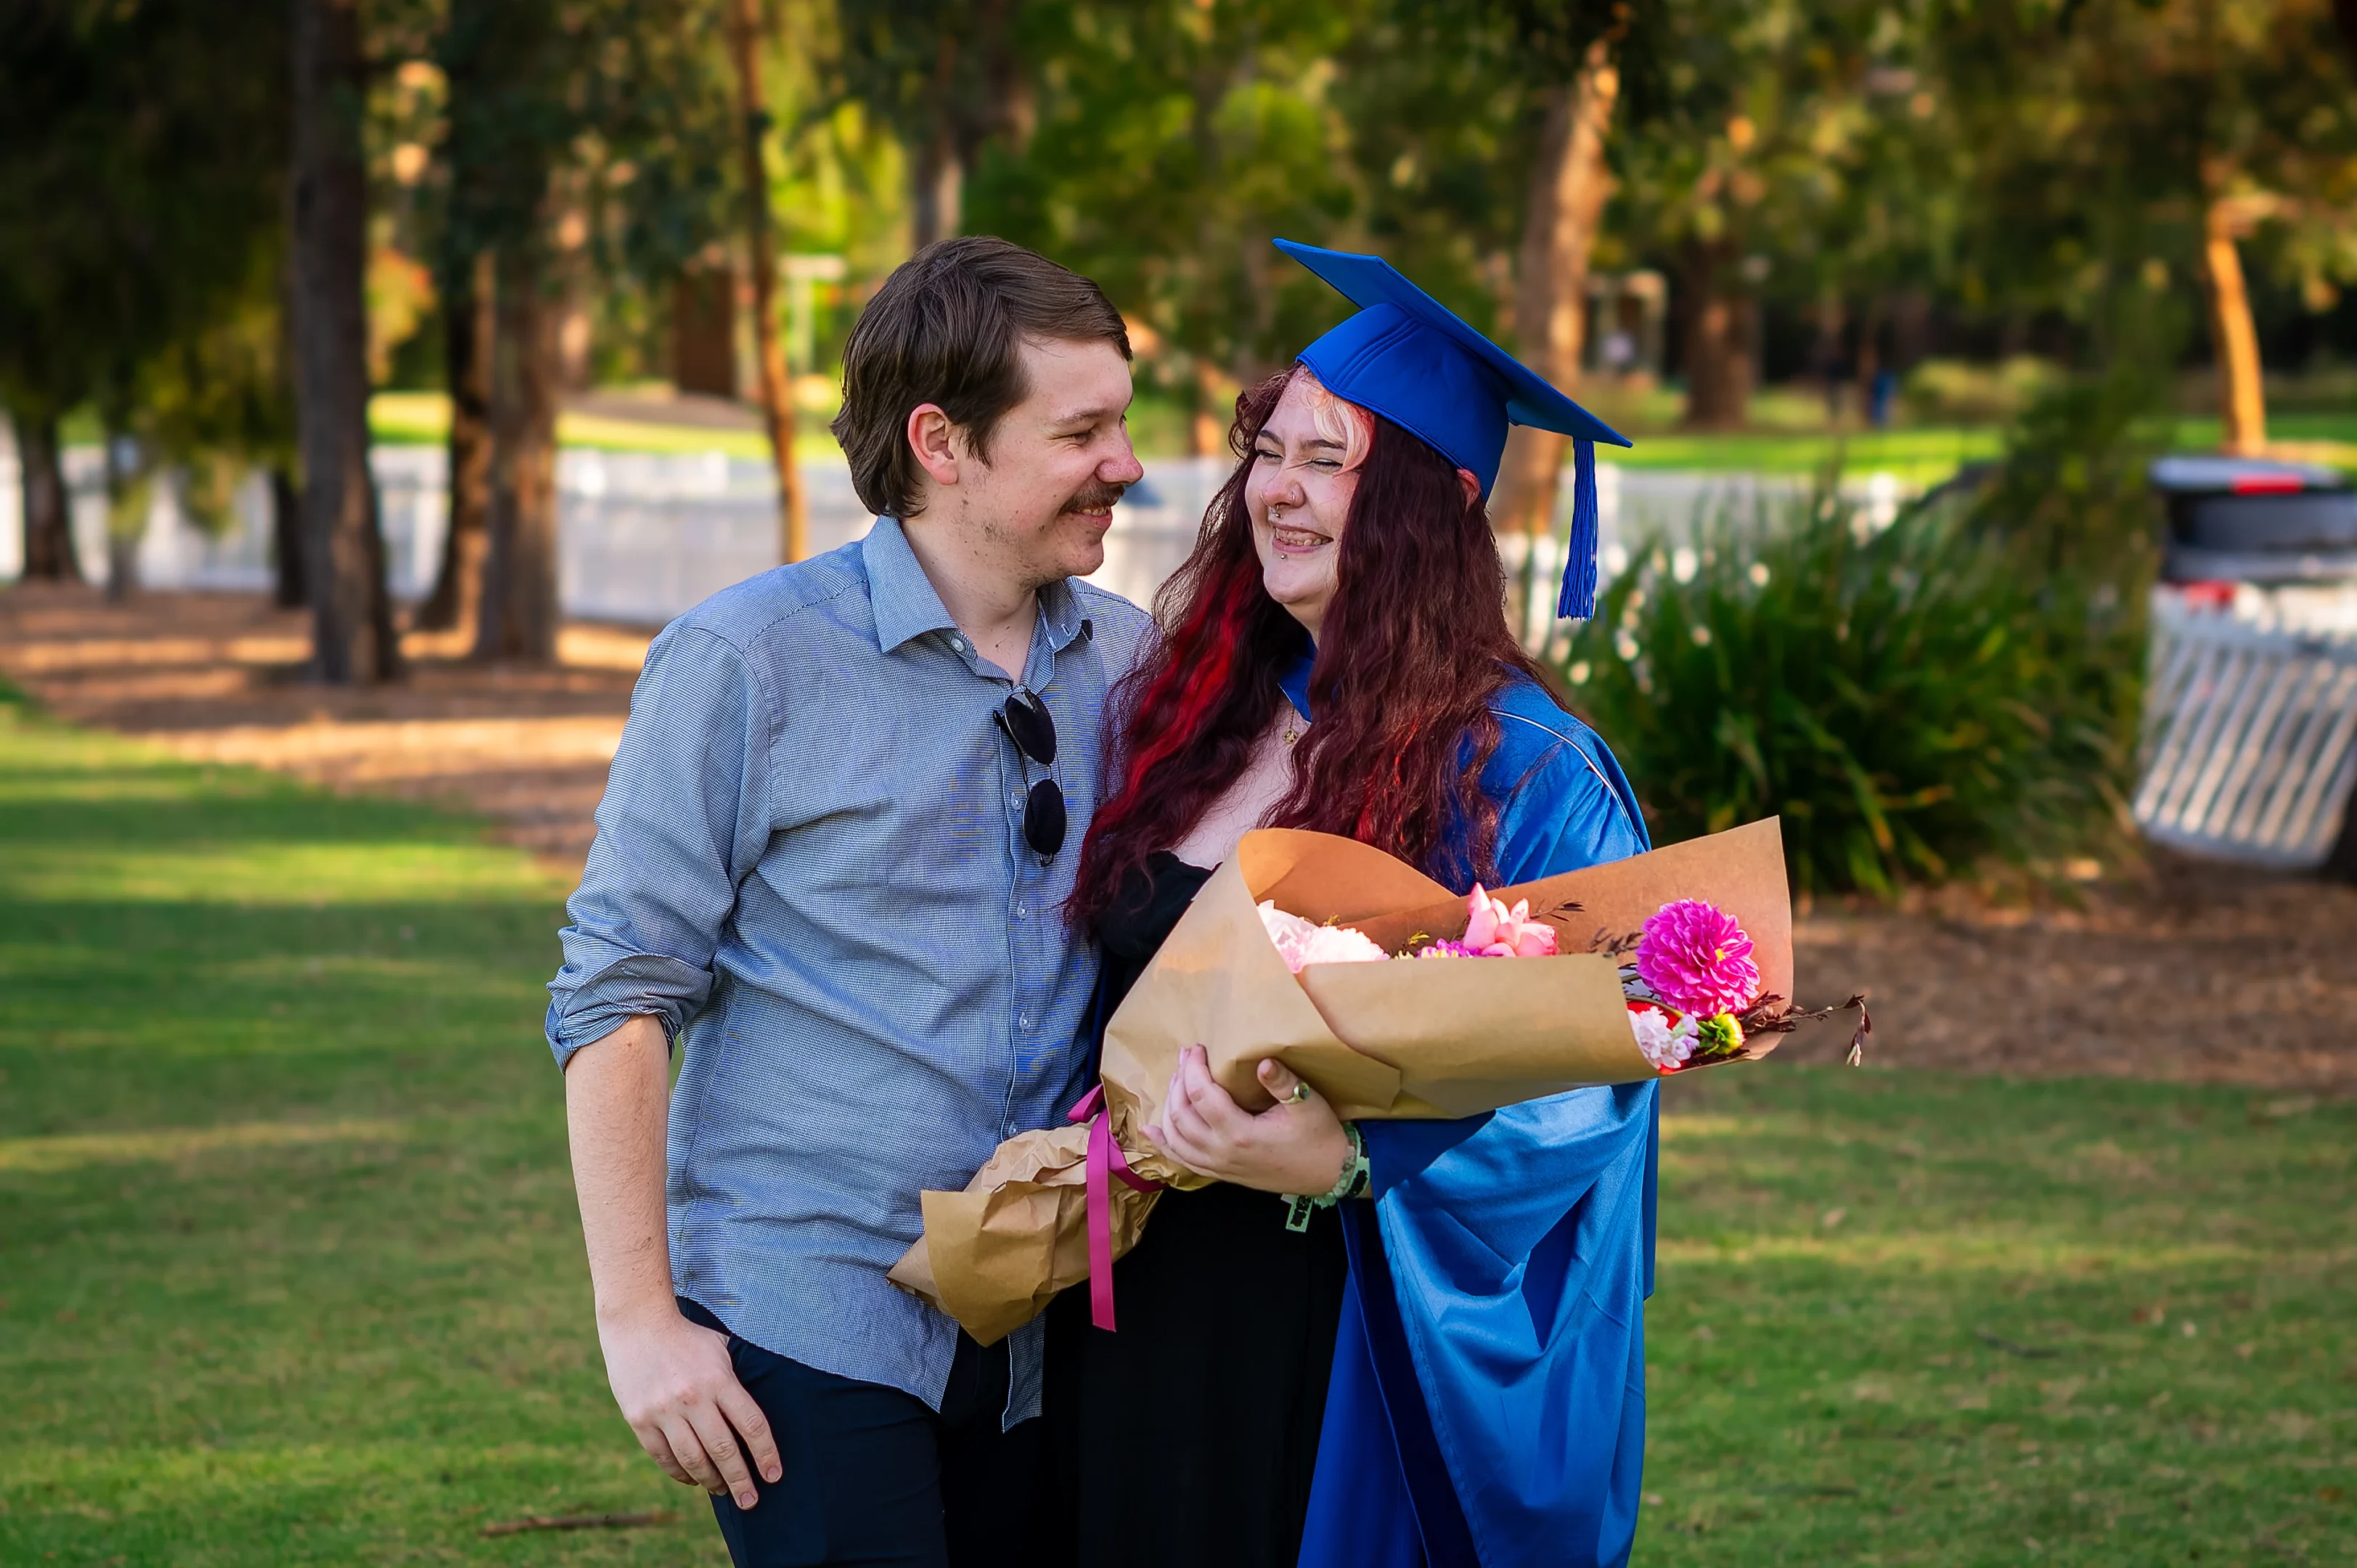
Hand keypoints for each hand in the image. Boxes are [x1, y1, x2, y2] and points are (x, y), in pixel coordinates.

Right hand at [598, 1307, 781, 1508]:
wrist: (638, 1323)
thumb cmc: (689, 1337)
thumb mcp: (722, 1348)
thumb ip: (739, 1379)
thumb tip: (758, 1412)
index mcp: (719, 1380)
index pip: (751, 1424)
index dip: (766, 1453)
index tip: (774, 1475)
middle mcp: (693, 1398)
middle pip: (723, 1450)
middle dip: (740, 1480)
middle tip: (751, 1502)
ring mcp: (664, 1411)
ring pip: (692, 1460)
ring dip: (710, 1481)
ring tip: (722, 1491)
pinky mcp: (640, 1419)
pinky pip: (663, 1457)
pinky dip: (680, 1473)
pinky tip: (693, 1479)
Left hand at [1146, 1048, 1353, 1195]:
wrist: (1329, 1172)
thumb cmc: (1319, 1135)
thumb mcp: (1307, 1103)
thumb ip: (1282, 1082)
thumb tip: (1262, 1062)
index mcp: (1240, 1133)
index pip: (1201, 1095)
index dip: (1193, 1068)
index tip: (1195, 1048)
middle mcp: (1223, 1153)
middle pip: (1181, 1114)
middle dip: (1178, 1082)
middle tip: (1185, 1057)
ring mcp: (1220, 1166)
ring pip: (1176, 1138)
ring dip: (1169, 1107)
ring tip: (1175, 1081)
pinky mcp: (1222, 1174)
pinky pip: (1183, 1160)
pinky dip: (1165, 1144)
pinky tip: (1151, 1131)